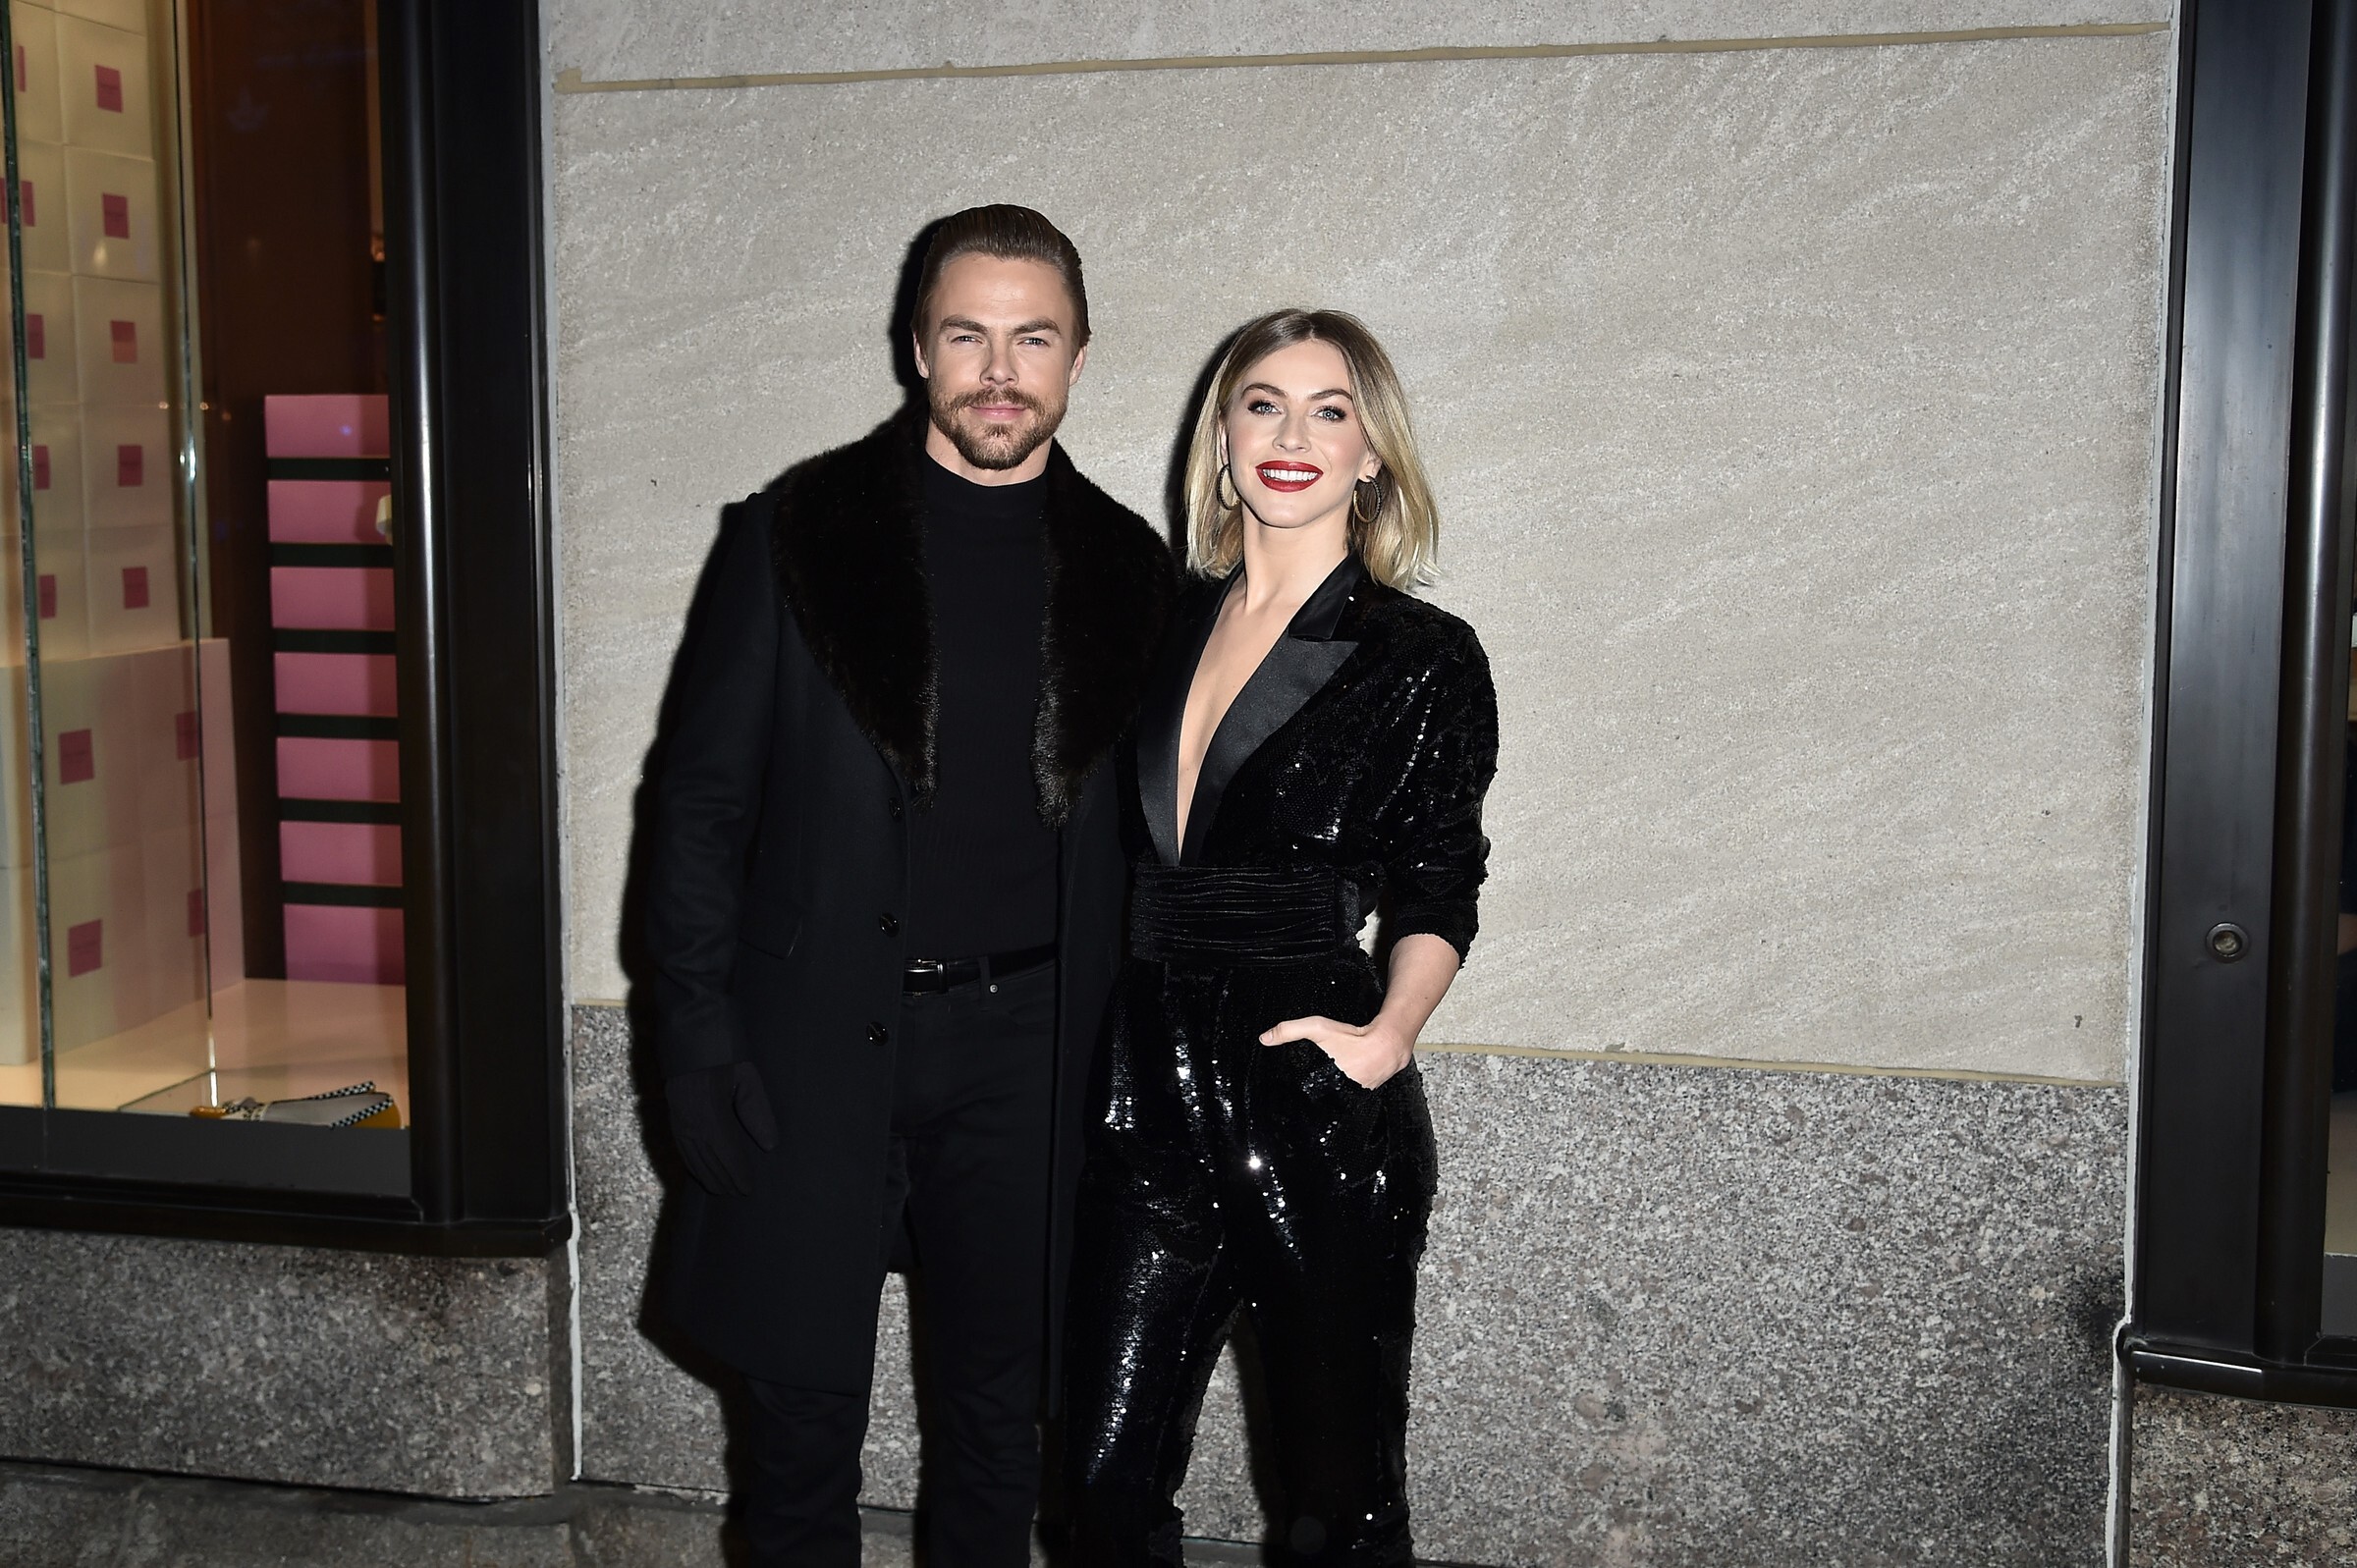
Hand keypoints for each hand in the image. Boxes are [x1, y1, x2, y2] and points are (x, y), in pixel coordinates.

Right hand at [665, 1061, 779, 1195]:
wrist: (690, 1038)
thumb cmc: (724, 1057)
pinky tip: (699, 1173)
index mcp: (710, 1110)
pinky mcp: (672, 1117)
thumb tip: (769, 1146)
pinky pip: (681, 1148)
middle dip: (723, 1180)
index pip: (726, 1151)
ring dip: (707, 1177)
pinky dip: (691, 1165)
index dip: (737, 1172)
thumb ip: (758, 1112)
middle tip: (737, 1195)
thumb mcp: (747, 1079)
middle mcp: (690, 1120)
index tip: (748, 1189)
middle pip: (708, 1159)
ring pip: (692, 1157)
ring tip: (721, 1191)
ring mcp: (678, 1119)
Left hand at [1259, 1014, 1414, 1088]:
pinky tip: (1341, 1082)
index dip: (1296, 1096)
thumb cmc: (1354, 1038)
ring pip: (1333, 1099)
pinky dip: (1343, 1089)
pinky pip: (1348, 1096)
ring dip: (1328, 1093)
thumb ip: (1290, 1030)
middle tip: (1308, 1085)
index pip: (1304, 1097)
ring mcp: (1353, 1097)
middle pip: (1318, 1098)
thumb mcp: (1318, 1029)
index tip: (1288, 1095)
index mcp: (1326, 1083)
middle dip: (1311, 1093)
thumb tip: (1265, 1038)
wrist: (1387, 1044)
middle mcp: (1340, 1095)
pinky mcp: (1363, 1095)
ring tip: (1323, 1086)